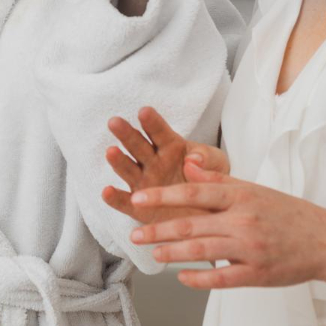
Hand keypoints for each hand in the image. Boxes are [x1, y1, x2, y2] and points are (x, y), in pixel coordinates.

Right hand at [102, 105, 227, 224]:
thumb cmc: (211, 182)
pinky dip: (115, 198)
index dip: (152, 122)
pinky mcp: (139, 208)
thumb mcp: (219, 166)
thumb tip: (193, 159)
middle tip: (115, 122)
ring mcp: (144, 184)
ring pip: (128, 170)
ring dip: (119, 161)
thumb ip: (208, 160)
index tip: (144, 111)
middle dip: (127, 134)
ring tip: (111, 151)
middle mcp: (152, 162)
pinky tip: (107, 191)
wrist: (210, 214)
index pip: (160, 132)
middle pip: (137, 146)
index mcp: (171, 147)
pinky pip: (125, 202)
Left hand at [127, 160, 325, 289]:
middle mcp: (244, 220)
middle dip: (158, 230)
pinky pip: (222, 278)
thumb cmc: (287, 213)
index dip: (162, 195)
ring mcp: (251, 249)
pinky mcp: (258, 274)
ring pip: (203, 251)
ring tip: (153, 253)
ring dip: (173, 253)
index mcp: (241, 196)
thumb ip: (218, 181)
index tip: (138, 198)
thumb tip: (188, 166)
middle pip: (192, 225)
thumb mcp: (254, 189)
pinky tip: (182, 277)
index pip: (194, 193)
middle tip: (134, 234)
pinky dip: (199, 279)